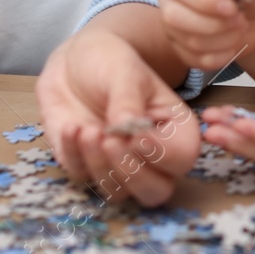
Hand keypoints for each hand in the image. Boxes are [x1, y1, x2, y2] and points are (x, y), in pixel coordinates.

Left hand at [36, 27, 200, 205]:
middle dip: (132, 174)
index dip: (162, 154)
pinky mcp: (86, 165)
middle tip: (110, 142)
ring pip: (118, 192)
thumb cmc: (111, 61)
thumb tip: (128, 128)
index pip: (182, 157)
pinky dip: (74, 155)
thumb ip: (128, 100)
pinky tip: (71, 126)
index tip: (137, 135)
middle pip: (156, 191)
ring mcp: (118, 163)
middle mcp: (151, 154)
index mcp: (174, 128)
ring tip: (86, 129)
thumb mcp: (124, 72)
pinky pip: (81, 176)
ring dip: (100, 166)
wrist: (74, 61)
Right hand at [156, 0, 254, 70]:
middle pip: (173, 16)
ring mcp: (170, 20)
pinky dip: (219, 56)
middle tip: (240, 20)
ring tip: (241, 28)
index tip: (232, 8)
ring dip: (221, 39)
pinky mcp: (178, 45)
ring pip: (185, 39)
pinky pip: (192, 59)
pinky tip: (234, 45)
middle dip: (213, 24)